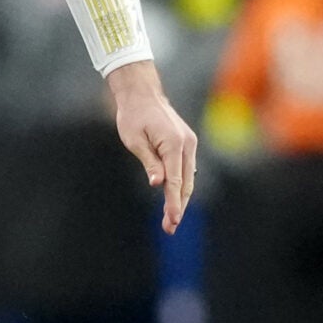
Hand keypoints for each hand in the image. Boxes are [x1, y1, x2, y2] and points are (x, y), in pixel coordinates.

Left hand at [105, 61, 196, 232]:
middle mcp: (187, 144)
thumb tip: (158, 184)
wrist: (142, 94)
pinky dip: (181, 185)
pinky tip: (174, 199)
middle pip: (185, 183)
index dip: (173, 203)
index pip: (175, 181)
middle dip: (178, 206)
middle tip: (169, 228)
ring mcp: (189, 143)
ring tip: (170, 219)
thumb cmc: (133, 116)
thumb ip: (149, 162)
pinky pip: (186, 169)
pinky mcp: (187, 143)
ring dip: (180, 198)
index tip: (172, 221)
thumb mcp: (134, 140)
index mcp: (173, 143)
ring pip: (188, 178)